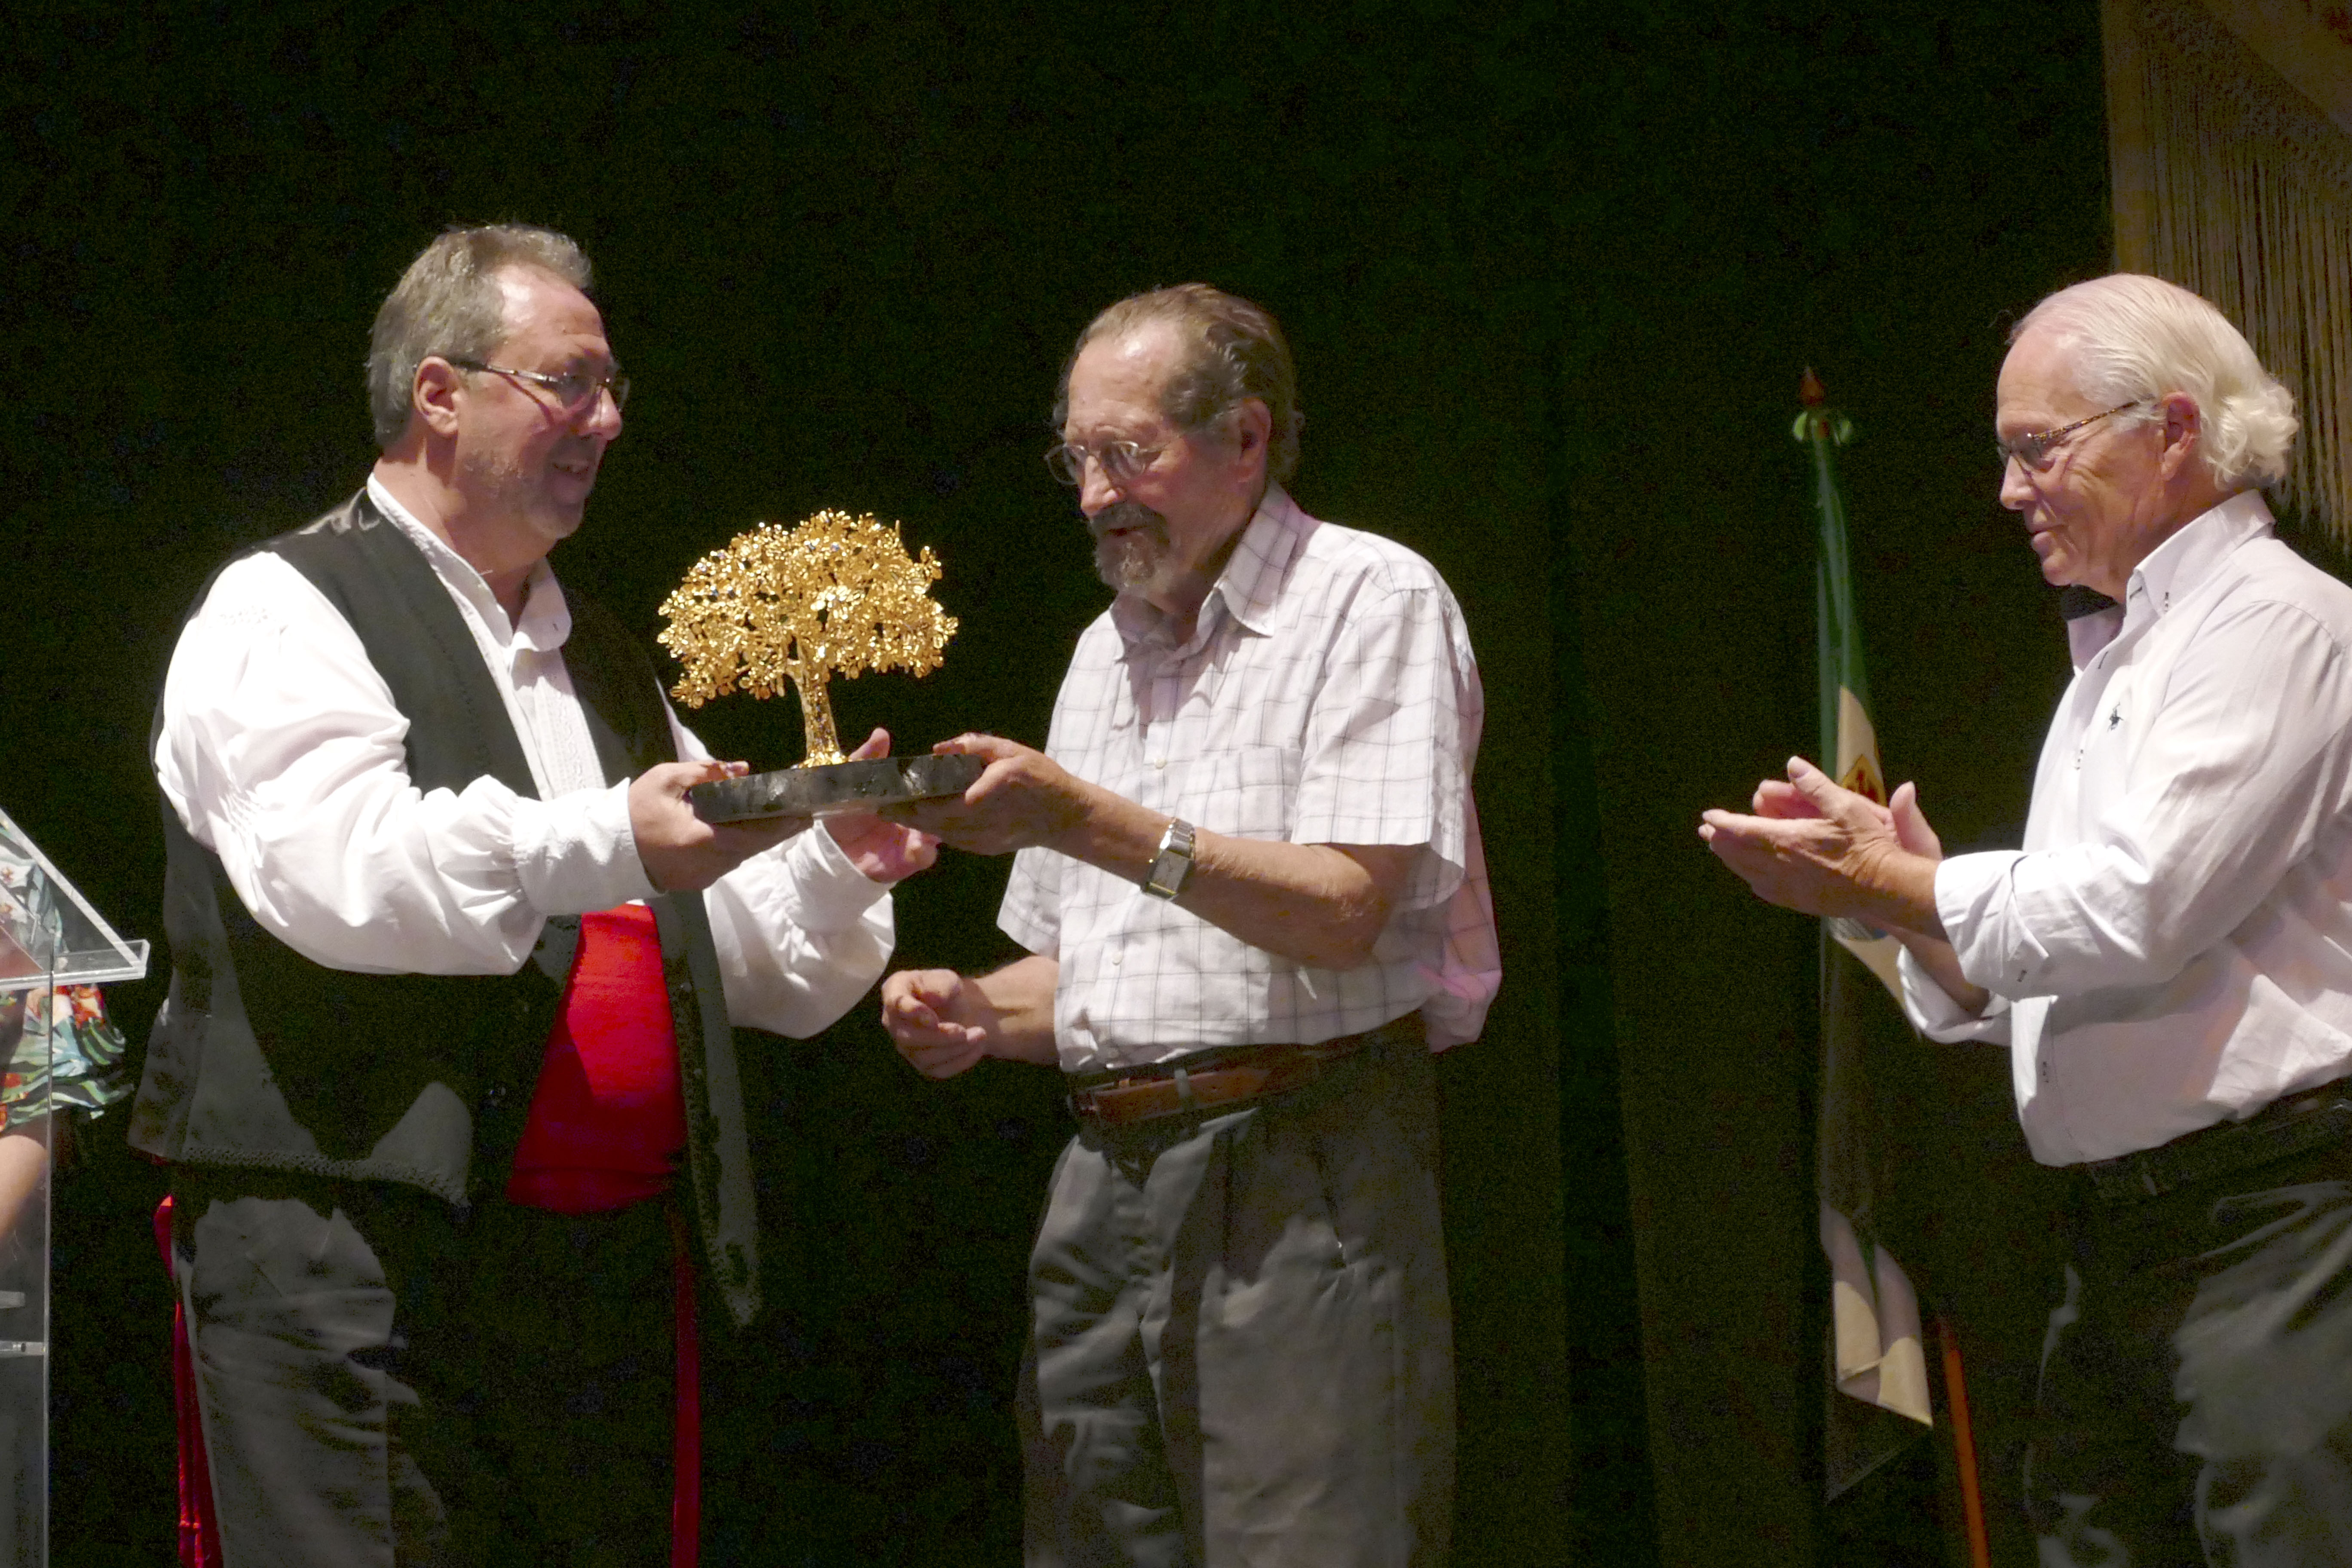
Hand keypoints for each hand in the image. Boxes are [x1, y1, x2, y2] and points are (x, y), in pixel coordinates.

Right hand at [630, 759, 807, 891]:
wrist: (606, 850)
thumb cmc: (634, 812)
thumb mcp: (665, 780)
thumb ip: (704, 772)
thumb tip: (740, 768)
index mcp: (704, 840)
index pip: (755, 833)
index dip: (782, 825)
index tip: (806, 814)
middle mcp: (710, 864)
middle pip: (753, 846)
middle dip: (776, 829)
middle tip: (799, 812)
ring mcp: (704, 877)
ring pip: (740, 855)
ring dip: (755, 836)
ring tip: (773, 815)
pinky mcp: (697, 882)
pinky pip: (725, 861)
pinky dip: (736, 844)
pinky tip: (741, 829)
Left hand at [822, 729, 940, 882]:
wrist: (833, 851)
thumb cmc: (843, 814)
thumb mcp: (850, 783)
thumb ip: (865, 759)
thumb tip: (882, 733)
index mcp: (906, 794)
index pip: (930, 783)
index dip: (938, 776)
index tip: (941, 767)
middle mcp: (917, 814)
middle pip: (942, 806)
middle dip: (944, 801)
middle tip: (938, 795)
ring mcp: (916, 837)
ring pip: (940, 829)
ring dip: (937, 826)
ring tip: (929, 822)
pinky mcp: (910, 859)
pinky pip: (926, 855)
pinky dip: (924, 851)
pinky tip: (918, 846)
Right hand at [881, 968, 990, 1078]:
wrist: (958, 1009)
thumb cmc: (946, 990)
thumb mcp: (947, 979)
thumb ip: (939, 984)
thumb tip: (933, 997)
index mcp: (894, 991)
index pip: (895, 1004)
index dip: (913, 1012)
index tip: (933, 1019)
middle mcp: (893, 1022)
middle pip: (908, 1038)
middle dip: (939, 1036)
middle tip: (963, 1030)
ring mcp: (906, 1046)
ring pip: (925, 1057)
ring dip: (955, 1048)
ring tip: (980, 1033)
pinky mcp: (923, 1064)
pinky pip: (939, 1070)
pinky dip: (962, 1059)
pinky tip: (978, 1046)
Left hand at [882, 734, 1090, 857]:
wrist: (1065, 817)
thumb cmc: (1041, 778)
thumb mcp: (1012, 751)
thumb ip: (974, 746)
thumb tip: (939, 749)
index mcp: (987, 792)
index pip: (938, 802)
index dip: (910, 799)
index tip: (887, 790)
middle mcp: (981, 821)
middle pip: (931, 822)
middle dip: (904, 813)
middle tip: (879, 803)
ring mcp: (982, 840)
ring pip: (938, 833)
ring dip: (916, 822)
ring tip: (894, 810)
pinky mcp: (983, 848)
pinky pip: (952, 838)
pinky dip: (935, 828)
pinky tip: (924, 817)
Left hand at [1698, 756, 1939, 931]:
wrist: (1883, 886)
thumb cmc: (1866, 843)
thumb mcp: (1844, 805)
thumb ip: (1815, 785)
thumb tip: (1792, 764)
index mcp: (1786, 840)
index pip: (1741, 830)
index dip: (1722, 822)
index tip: (1709, 816)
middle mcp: (1779, 866)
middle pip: (1737, 852)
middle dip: (1720, 840)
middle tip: (1707, 831)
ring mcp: (1786, 887)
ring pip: (1747, 872)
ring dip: (1731, 858)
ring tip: (1721, 849)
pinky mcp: (1796, 901)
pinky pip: (1763, 889)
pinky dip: (1750, 877)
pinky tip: (1750, 875)